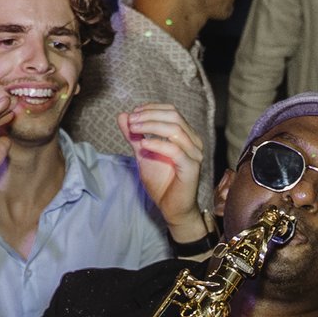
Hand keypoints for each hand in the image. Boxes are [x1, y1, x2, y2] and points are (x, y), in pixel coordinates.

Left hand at [122, 101, 210, 239]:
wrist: (171, 208)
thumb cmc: (161, 182)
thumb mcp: (143, 154)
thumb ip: (134, 135)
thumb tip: (123, 115)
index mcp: (186, 135)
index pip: (171, 111)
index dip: (151, 109)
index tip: (132, 114)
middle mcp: (194, 142)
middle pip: (174, 116)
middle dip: (149, 116)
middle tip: (131, 121)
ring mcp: (194, 154)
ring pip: (175, 130)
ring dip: (151, 126)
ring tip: (133, 129)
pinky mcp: (191, 168)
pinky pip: (175, 151)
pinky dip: (158, 144)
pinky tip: (143, 145)